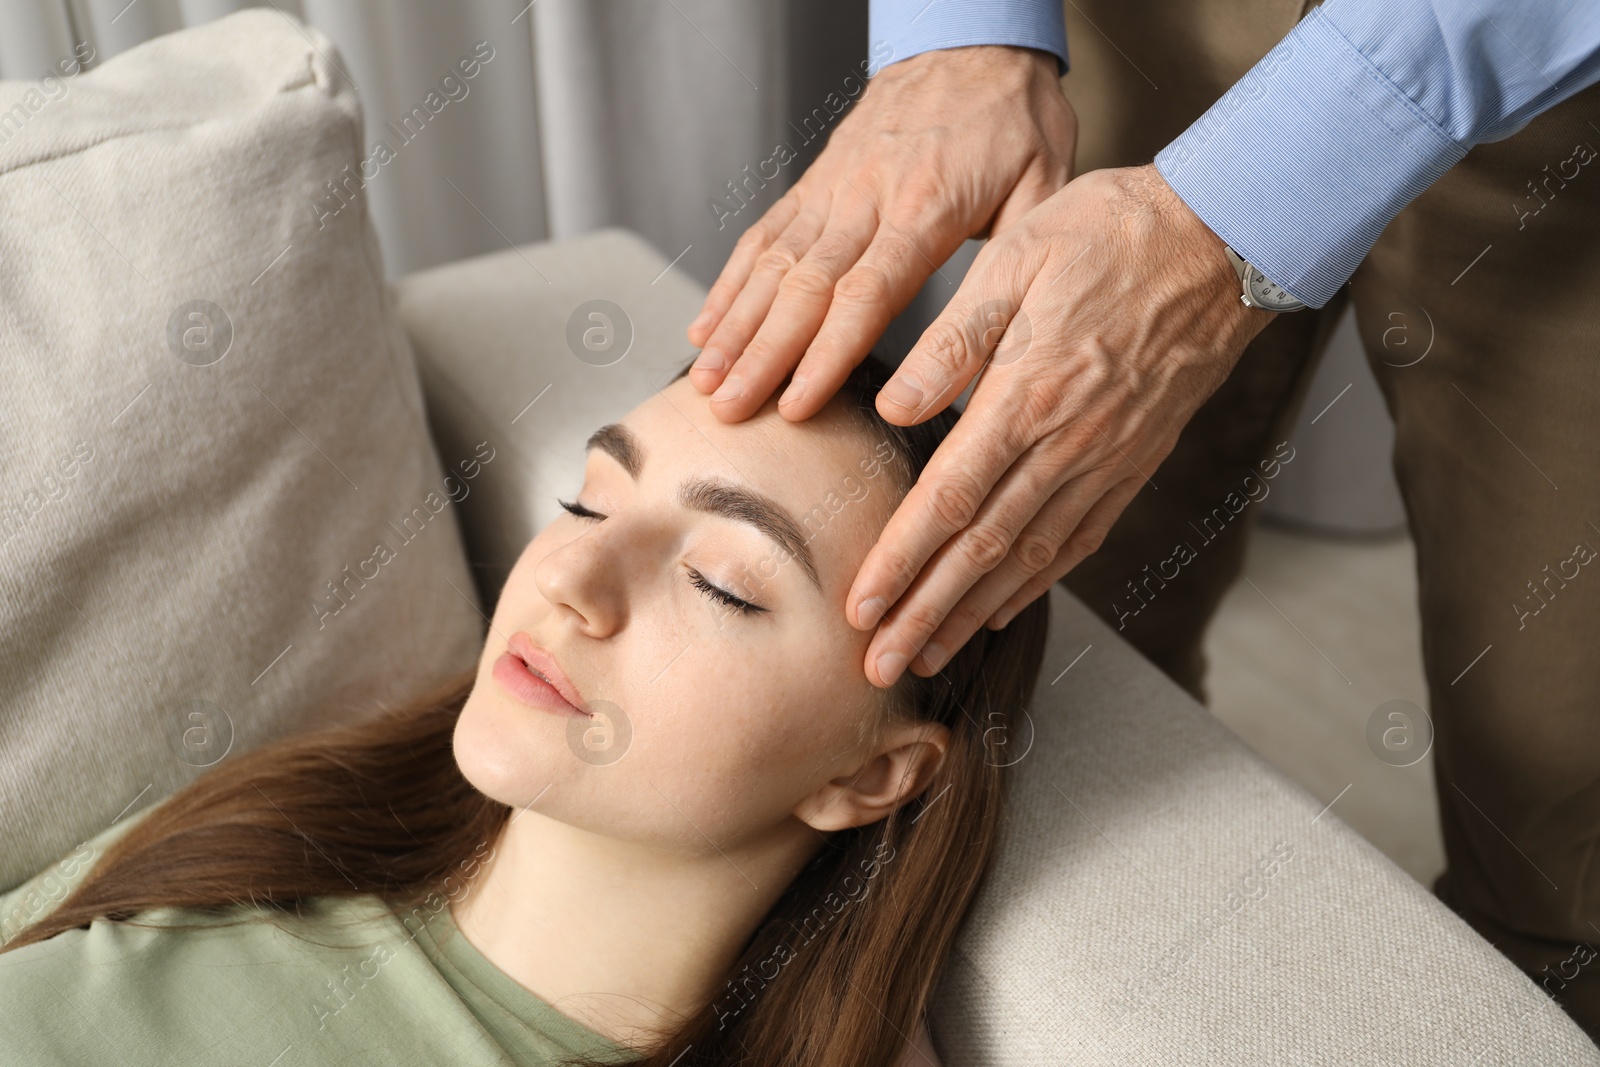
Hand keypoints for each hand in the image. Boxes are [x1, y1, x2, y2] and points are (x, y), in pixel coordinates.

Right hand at [684, 44, 1075, 414]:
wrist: (972, 39)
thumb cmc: (1013, 116)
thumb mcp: (1045, 184)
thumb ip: (1021, 263)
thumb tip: (1012, 344)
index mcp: (925, 207)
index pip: (866, 292)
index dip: (826, 352)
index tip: (796, 402)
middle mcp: (866, 197)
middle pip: (803, 287)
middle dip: (761, 355)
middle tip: (727, 408)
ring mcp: (832, 188)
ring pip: (772, 263)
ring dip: (734, 327)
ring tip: (705, 382)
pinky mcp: (815, 182)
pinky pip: (764, 235)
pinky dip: (729, 283)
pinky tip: (706, 328)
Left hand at [855, 164, 1274, 685]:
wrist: (1224, 242)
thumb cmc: (1110, 235)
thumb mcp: (1017, 258)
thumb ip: (952, 340)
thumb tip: (895, 408)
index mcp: (1029, 394)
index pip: (949, 499)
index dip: (901, 562)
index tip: (860, 609)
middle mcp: (1068, 445)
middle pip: (982, 551)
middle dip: (924, 616)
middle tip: (880, 668)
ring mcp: (1106, 462)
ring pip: (1027, 559)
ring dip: (971, 616)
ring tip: (928, 658)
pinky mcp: (1131, 465)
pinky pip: (1076, 541)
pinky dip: (1033, 586)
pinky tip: (1000, 612)